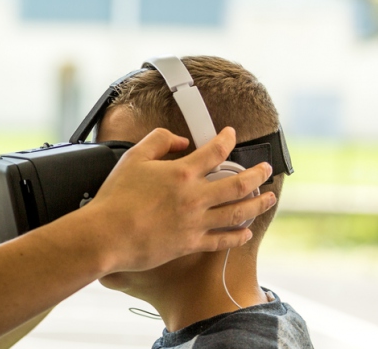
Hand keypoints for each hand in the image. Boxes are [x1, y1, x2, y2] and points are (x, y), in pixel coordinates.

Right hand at [83, 126, 276, 273]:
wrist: (108, 234)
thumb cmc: (116, 197)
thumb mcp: (133, 157)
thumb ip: (159, 141)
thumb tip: (181, 140)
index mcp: (182, 173)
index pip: (215, 151)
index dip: (227, 139)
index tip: (231, 134)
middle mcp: (195, 197)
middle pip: (239, 184)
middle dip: (258, 174)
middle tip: (266, 169)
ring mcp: (196, 222)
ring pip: (239, 212)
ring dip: (258, 204)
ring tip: (269, 199)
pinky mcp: (190, 243)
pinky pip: (222, 240)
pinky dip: (238, 235)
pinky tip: (246, 231)